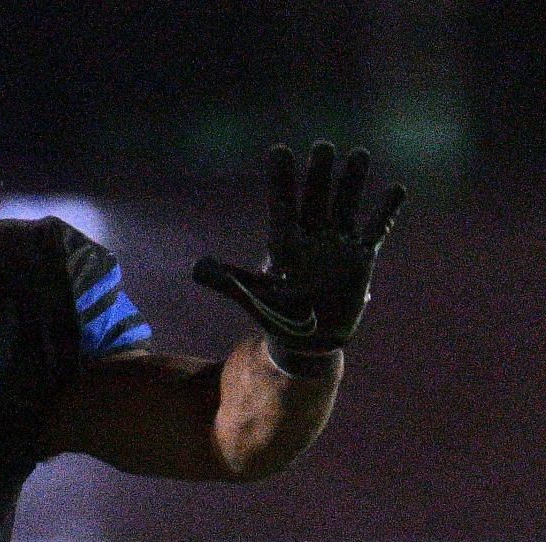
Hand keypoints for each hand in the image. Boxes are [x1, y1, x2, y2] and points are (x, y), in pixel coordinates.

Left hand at [193, 142, 405, 367]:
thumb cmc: (279, 321)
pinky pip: (375, 230)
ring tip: (359, 154)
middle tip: (322, 147)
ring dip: (352, 181)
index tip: (278, 150)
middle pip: (316, 198)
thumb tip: (197, 267)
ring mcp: (337, 245)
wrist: (309, 343)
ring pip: (346, 205)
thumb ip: (228, 281)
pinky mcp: (361, 259)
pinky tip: (397, 190)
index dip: (280, 180)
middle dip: (319, 173)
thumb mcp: (253, 300)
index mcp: (285, 245)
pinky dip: (386, 213)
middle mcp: (312, 238)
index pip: (282, 206)